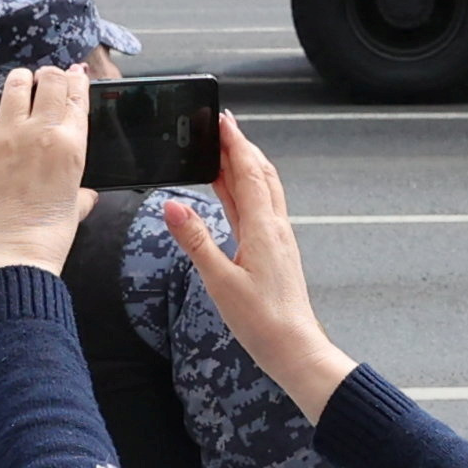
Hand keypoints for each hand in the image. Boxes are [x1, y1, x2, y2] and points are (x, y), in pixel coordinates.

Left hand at [0, 66, 93, 282]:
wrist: (10, 258)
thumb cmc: (45, 240)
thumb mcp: (74, 211)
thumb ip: (81, 195)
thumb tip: (87, 196)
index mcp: (72, 147)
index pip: (77, 98)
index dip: (77, 80)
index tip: (75, 74)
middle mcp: (41, 133)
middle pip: (50, 83)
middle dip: (51, 76)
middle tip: (47, 78)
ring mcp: (7, 136)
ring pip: (16, 85)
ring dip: (20, 79)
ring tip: (20, 80)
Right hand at [164, 114, 351, 416]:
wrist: (294, 348)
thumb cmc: (262, 322)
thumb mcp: (220, 281)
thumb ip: (196, 241)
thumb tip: (172, 206)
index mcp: (263, 228)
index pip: (248, 172)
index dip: (234, 143)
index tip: (222, 119)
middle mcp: (275, 227)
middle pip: (260, 174)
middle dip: (241, 147)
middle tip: (221, 127)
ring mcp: (278, 239)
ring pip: (263, 190)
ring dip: (245, 167)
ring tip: (224, 152)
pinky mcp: (276, 252)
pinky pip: (261, 209)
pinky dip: (246, 191)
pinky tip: (234, 195)